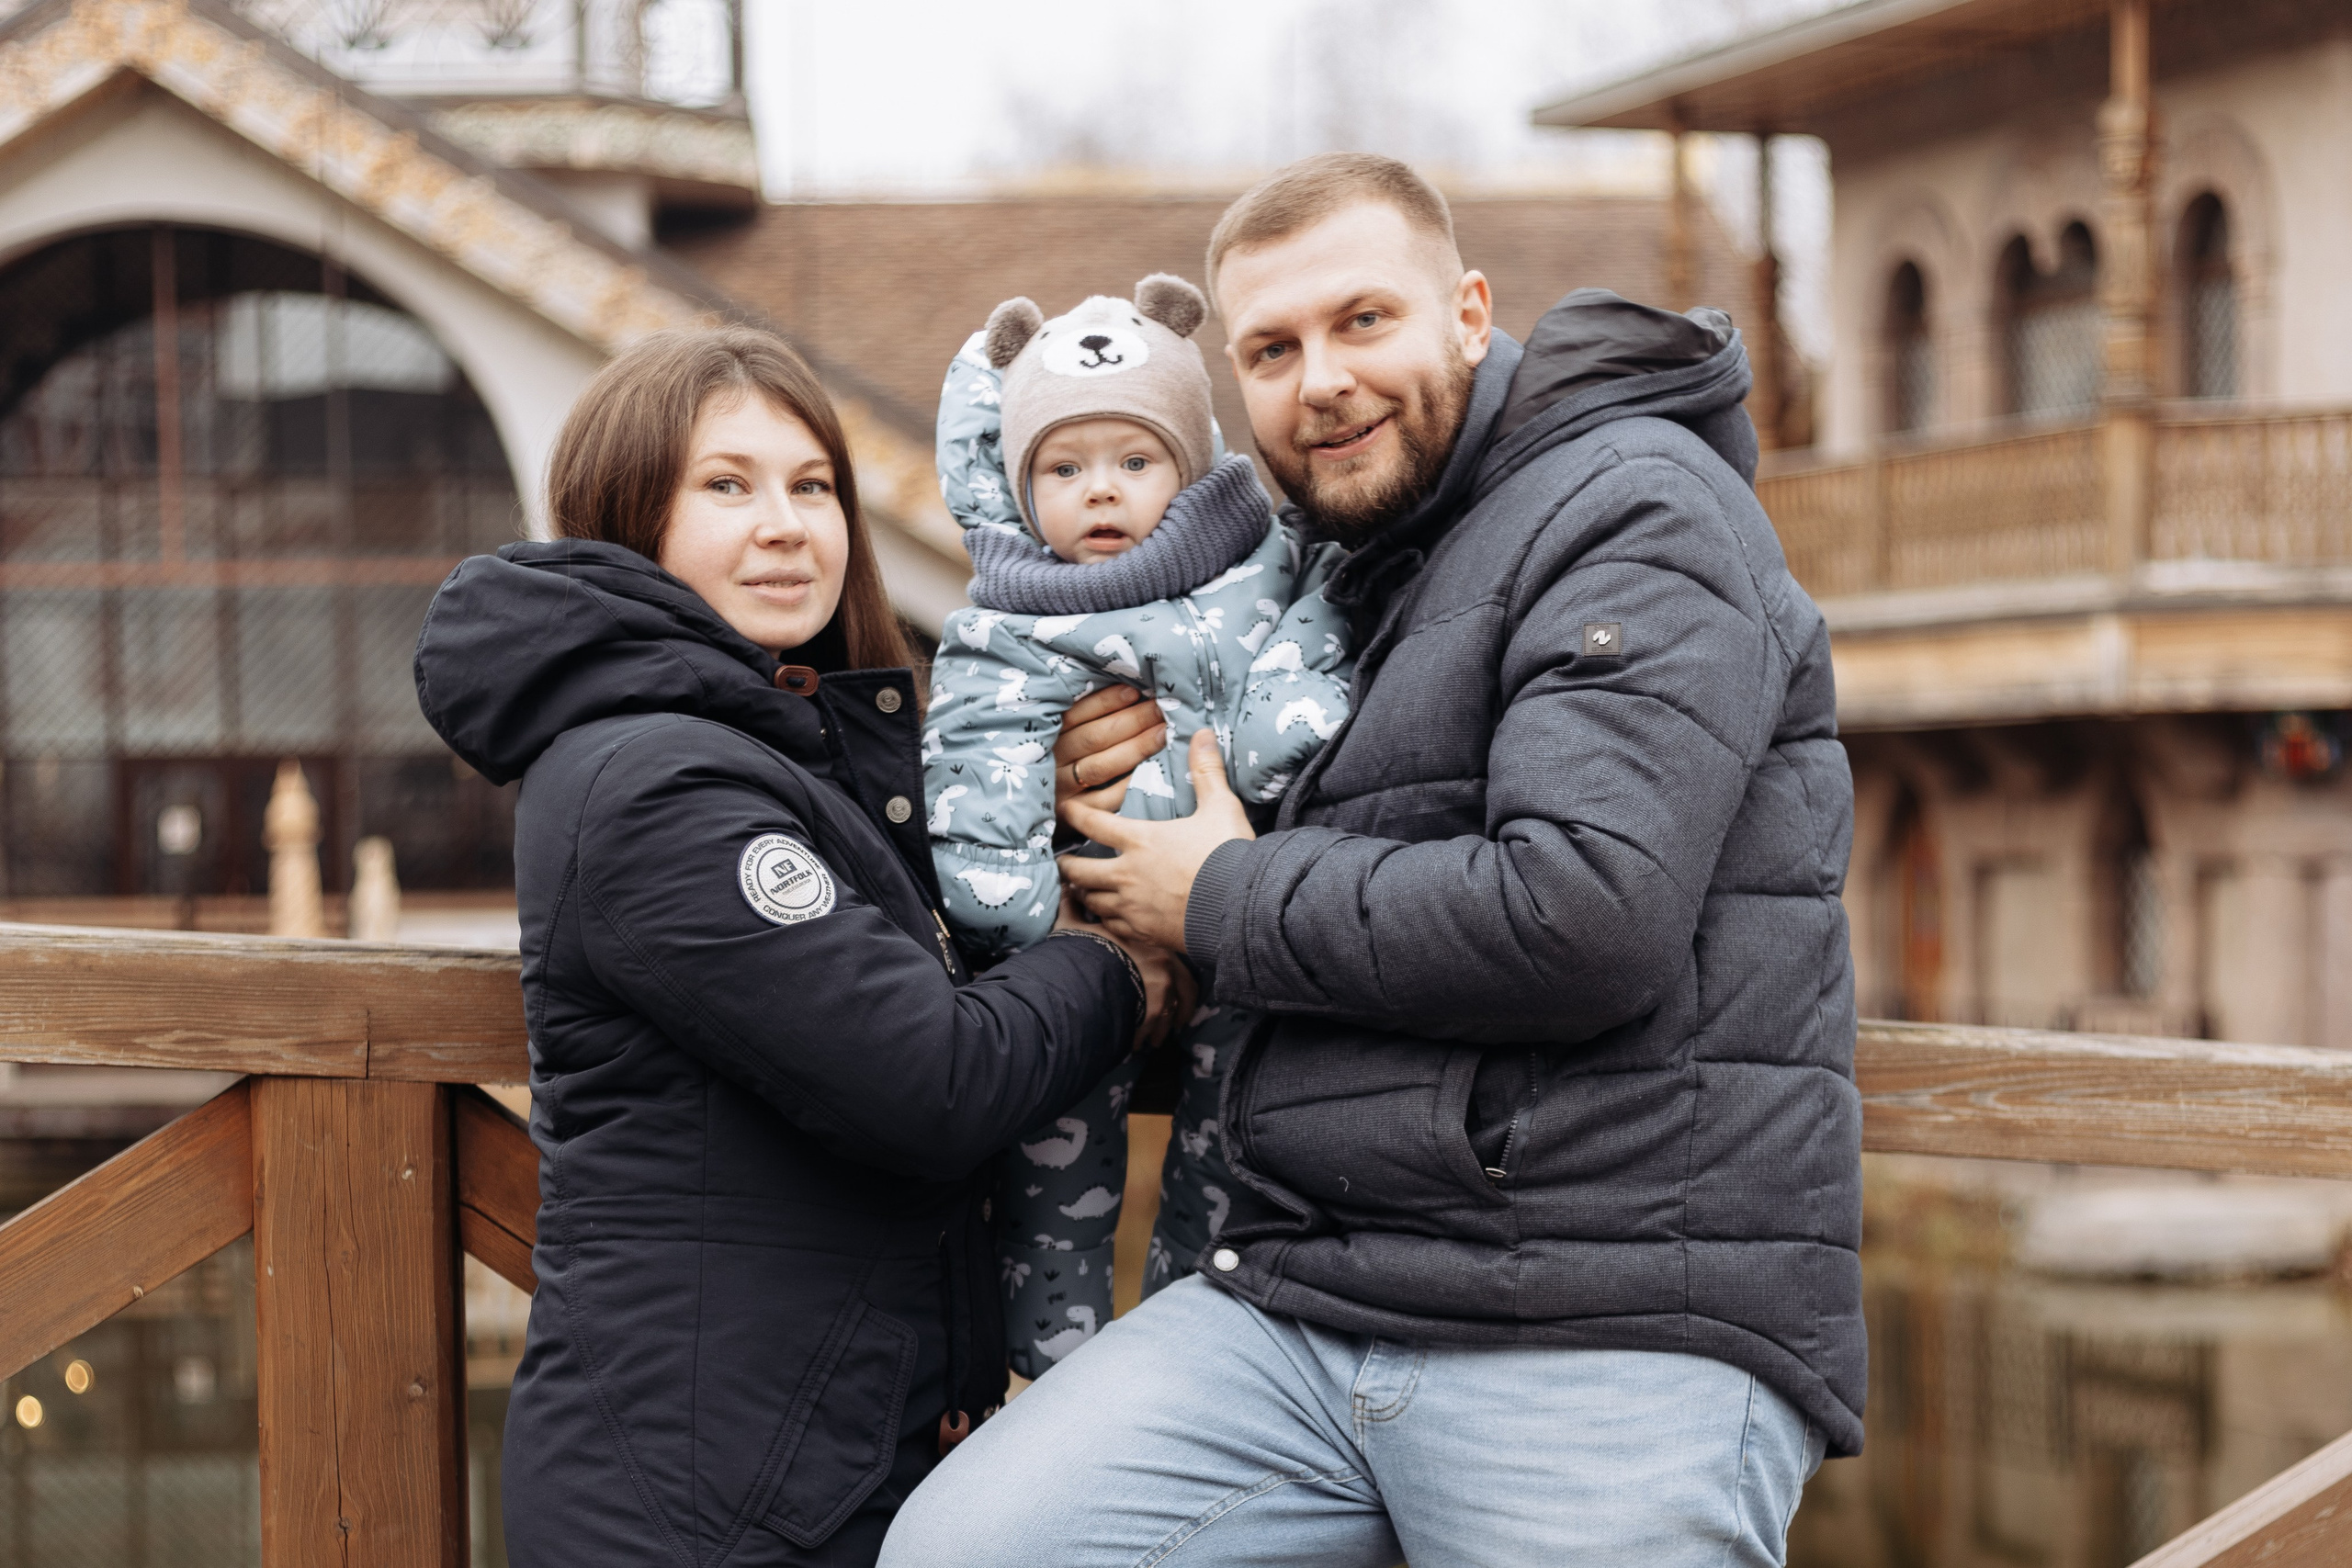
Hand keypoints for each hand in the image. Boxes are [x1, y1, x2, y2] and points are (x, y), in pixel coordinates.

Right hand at [1054, 685, 1167, 824]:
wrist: (1038, 811)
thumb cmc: (1061, 764)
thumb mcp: (1063, 737)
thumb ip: (1087, 718)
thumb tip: (1130, 692)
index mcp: (1048, 736)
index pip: (1076, 714)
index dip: (1106, 702)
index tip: (1134, 691)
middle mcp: (1052, 762)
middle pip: (1094, 738)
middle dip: (1131, 721)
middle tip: (1159, 709)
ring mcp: (1063, 790)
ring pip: (1102, 766)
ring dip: (1136, 748)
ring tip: (1162, 733)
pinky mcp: (1076, 815)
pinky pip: (1107, 799)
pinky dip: (1130, 783)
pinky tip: (1153, 770)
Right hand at [1054, 890, 1194, 1051]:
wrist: (1079, 970)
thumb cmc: (1079, 946)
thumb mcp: (1074, 925)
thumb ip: (1074, 908)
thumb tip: (1065, 890)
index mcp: (1151, 943)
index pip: (1176, 960)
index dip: (1175, 976)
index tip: (1171, 986)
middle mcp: (1164, 965)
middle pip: (1185, 990)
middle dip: (1181, 1008)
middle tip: (1175, 1021)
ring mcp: (1161, 988)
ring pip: (1171, 1013)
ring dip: (1163, 1028)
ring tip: (1154, 1040)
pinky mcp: (1151, 1011)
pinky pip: (1154, 1028)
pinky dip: (1147, 1037)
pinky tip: (1136, 1045)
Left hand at [1058, 730, 1253, 951]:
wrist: (1240, 910)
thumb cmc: (1229, 855)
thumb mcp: (1220, 807)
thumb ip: (1206, 771)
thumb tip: (1201, 733)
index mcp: (1141, 840)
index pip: (1094, 824)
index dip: (1075, 814)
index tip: (1065, 809)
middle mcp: (1127, 874)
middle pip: (1080, 870)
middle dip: (1067, 864)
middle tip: (1062, 861)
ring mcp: (1132, 907)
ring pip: (1092, 900)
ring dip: (1085, 892)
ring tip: (1082, 888)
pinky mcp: (1144, 933)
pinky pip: (1113, 926)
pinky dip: (1106, 919)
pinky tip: (1108, 917)